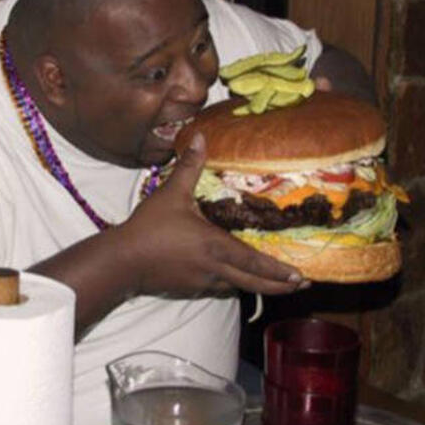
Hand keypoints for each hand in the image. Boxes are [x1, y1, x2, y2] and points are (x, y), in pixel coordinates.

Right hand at [117, 132, 309, 296]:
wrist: (122, 261)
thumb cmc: (149, 228)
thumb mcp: (171, 193)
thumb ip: (189, 166)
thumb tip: (202, 137)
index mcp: (215, 246)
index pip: (254, 263)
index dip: (279, 271)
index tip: (301, 277)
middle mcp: (214, 269)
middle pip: (254, 283)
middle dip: (280, 286)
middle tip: (302, 285)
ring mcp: (203, 282)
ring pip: (238, 287)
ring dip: (258, 286)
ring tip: (276, 282)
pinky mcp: (190, 288)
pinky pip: (219, 287)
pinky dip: (234, 283)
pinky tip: (236, 278)